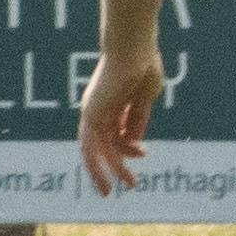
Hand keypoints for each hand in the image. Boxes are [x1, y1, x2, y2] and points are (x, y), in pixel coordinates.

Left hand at [78, 49, 164, 195]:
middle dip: (114, 166)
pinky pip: (92, 145)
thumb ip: (137, 119)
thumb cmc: (142, 64)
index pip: (115, 133)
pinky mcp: (92, 114)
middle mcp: (98, 109)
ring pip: (97, 149)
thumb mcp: (144, 98)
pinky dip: (101, 162)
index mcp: (111, 103)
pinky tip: (114, 175)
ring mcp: (93, 111)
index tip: (144, 153)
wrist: (133, 47)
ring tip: (122, 187)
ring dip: (110, 170)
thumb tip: (133, 141)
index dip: (128, 146)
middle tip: (123, 186)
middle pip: (103, 144)